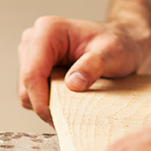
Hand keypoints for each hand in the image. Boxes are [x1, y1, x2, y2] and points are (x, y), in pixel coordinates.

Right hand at [17, 16, 143, 123]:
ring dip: (46, 103)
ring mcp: (32, 52)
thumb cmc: (119, 44)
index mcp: (49, 30)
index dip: (41, 100)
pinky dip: (47, 100)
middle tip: (72, 115)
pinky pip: (32, 92)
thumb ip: (93, 66)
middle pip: (26, 84)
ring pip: (26, 90)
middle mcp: (35, 38)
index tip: (58, 119)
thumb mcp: (113, 54)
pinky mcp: (35, 65)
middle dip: (45, 103)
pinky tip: (67, 98)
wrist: (123, 42)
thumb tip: (73, 84)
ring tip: (73, 105)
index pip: (33, 73)